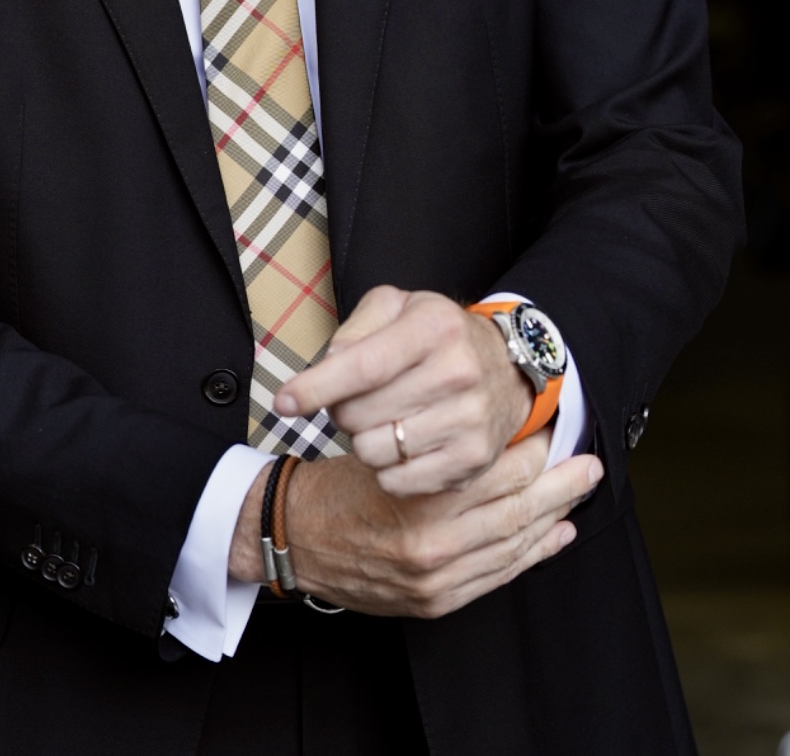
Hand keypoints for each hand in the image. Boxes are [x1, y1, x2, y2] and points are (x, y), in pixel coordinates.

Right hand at [228, 431, 600, 618]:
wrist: (295, 538)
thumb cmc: (336, 485)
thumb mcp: (379, 448)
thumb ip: (432, 444)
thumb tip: (491, 425)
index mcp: (417, 502)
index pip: (496, 475)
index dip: (532, 453)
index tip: (553, 431)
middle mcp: (432, 547)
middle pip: (516, 515)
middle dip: (560, 489)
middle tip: (588, 466)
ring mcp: (436, 581)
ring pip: (513, 548)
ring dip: (552, 520)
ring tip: (578, 495)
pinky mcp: (435, 602)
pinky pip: (497, 578)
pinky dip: (531, 556)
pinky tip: (554, 536)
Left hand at [274, 286, 532, 495]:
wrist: (507, 368)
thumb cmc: (438, 335)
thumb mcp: (397, 307)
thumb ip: (354, 330)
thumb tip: (323, 372)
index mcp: (435, 327)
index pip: (363, 366)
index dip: (316, 387)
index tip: (282, 403)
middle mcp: (458, 373)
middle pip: (360, 414)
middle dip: (341, 409)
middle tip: (357, 397)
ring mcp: (469, 421)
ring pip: (374, 451)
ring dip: (363, 439)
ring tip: (382, 419)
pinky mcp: (473, 461)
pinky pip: (398, 482)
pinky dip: (386, 468)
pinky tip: (401, 443)